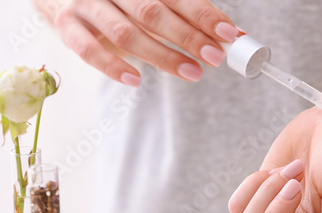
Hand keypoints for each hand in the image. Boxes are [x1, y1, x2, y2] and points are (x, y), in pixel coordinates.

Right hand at [54, 0, 237, 84]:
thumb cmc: (123, 3)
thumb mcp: (156, 4)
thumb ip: (192, 18)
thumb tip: (237, 36)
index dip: (204, 15)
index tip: (228, 35)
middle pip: (153, 12)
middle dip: (188, 36)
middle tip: (214, 57)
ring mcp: (88, 5)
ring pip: (126, 33)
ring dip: (162, 55)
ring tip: (192, 72)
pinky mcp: (67, 25)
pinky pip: (88, 50)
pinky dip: (112, 67)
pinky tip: (136, 81)